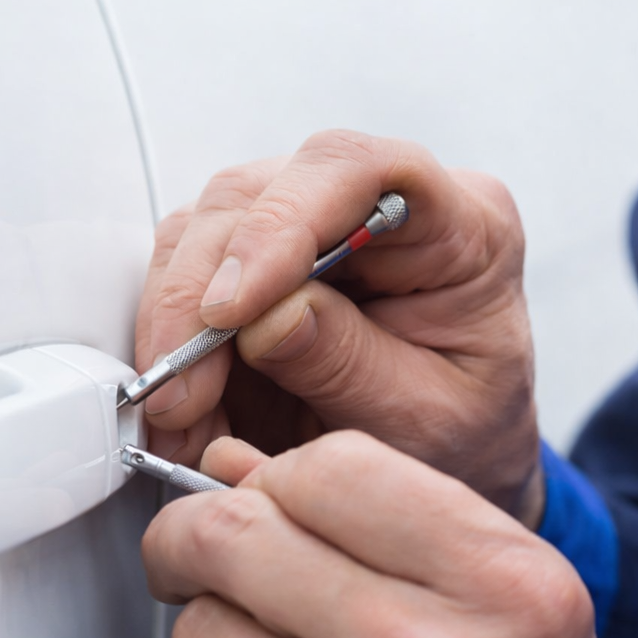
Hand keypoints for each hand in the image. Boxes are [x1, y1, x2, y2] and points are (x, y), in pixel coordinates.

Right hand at [135, 130, 542, 522]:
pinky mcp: (261, 259)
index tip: (232, 308)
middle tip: (182, 393)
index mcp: (464, 226)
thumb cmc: (466, 438)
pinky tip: (185, 405)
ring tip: (183, 416)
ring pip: (206, 226)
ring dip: (176, 326)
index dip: (283, 223)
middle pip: (260, 192)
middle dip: (201, 294)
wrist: (455, 467)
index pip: (361, 169)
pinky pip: (188, 272)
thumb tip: (265, 317)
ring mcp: (314, 222)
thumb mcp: (425, 422)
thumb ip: (351, 366)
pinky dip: (172, 344)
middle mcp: (382, 201)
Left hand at [143, 432, 606, 637]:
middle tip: (195, 542)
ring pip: (204, 627)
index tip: (268, 490)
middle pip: (238, 536)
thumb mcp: (498, 579)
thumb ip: (377, 507)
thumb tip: (228, 464)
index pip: (330, 469)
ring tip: (262, 625)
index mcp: (497, 582)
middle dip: (195, 527)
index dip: (280, 473)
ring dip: (213, 615)